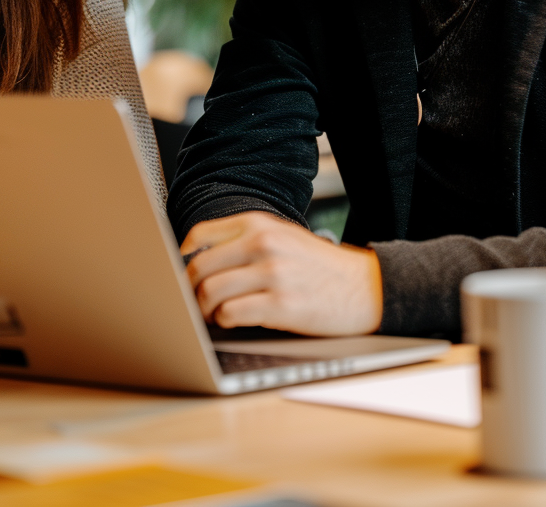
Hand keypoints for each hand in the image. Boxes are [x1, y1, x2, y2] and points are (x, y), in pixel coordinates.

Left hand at [181, 211, 383, 335]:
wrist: (365, 287)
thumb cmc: (319, 266)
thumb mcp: (283, 237)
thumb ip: (245, 241)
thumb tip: (197, 259)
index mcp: (260, 224)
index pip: (199, 235)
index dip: (182, 257)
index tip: (180, 273)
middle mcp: (263, 244)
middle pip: (199, 266)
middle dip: (188, 289)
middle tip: (191, 302)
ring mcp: (273, 274)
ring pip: (210, 292)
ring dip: (203, 310)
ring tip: (212, 315)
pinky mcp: (281, 305)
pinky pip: (231, 314)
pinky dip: (224, 321)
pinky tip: (232, 321)